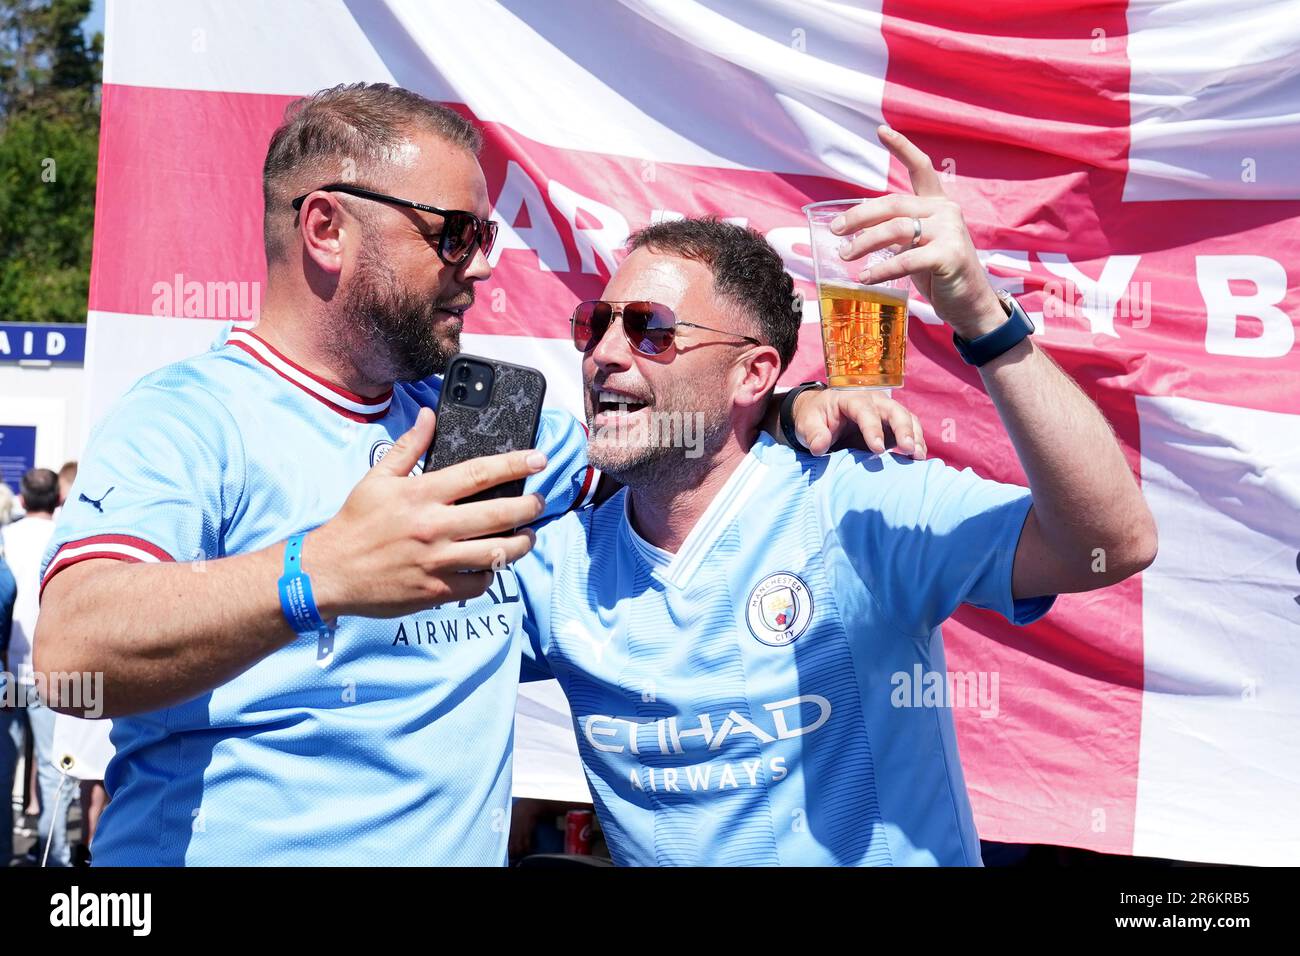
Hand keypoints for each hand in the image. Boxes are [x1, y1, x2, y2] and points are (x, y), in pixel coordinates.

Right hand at [308, 407, 546, 618]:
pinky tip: (490, 564)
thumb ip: (409, 447)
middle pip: (501, 514)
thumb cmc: (355, 523)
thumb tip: (430, 415)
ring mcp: (438, 561)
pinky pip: (479, 582)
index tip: (539, 459)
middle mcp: (435, 527)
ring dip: (521, 543)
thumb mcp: (377, 478)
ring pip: (499, 552)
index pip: (480, 473)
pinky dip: (491, 573)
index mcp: (422, 494)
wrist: (329, 572)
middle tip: (540, 502)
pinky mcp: (436, 591)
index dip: (515, 464)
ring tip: (527, 536)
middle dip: (530, 507)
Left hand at [793, 387, 926, 457]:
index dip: (872, 428)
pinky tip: (918, 458)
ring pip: (906, 418)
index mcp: (850, 397)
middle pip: (893, 410)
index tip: (877, 449)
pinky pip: (910, 429)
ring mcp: (885, 411)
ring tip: (918, 456)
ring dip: (915, 436)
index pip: (864, 410)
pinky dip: (916, 441)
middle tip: (908, 449)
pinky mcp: (892, 424)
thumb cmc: (815, 417)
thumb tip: (819, 447)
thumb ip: (813, 434)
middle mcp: (872, 400)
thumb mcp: (807, 423)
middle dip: (903, 429)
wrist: (822, 415)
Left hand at [831, 126, 1006, 339]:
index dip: (902, 147)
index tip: (881, 130)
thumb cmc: (940, 276)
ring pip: (895, 229)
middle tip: (835, 230)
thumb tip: (855, 233)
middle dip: (859, 216)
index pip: (920, 169)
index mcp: (937, 205)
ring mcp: (950, 230)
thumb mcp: (917, 248)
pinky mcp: (950, 255)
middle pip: (893, 204)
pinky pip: (906, 259)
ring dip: (864, 243)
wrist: (970, 304)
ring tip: (845, 256)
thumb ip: (897, 234)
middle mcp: (946, 211)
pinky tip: (865, 277)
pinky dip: (881, 268)